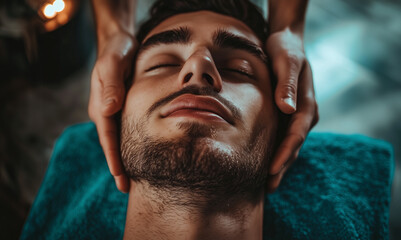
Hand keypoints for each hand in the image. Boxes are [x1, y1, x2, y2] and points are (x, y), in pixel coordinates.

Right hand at [88, 31, 136, 192]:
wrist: (120, 42)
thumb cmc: (117, 50)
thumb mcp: (113, 62)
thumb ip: (111, 84)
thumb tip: (109, 110)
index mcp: (102, 105)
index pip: (108, 136)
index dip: (113, 157)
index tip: (120, 176)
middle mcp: (106, 112)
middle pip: (112, 143)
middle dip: (118, 166)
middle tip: (126, 189)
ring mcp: (114, 111)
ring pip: (120, 139)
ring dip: (125, 158)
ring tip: (133, 179)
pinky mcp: (123, 108)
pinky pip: (126, 129)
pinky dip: (132, 144)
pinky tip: (142, 154)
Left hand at [265, 28, 318, 192]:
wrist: (287, 42)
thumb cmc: (285, 49)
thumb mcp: (286, 61)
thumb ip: (287, 84)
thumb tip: (287, 109)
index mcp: (306, 104)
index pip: (296, 134)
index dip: (284, 153)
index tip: (272, 171)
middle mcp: (303, 114)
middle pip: (293, 146)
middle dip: (281, 167)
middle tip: (268, 188)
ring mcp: (296, 117)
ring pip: (288, 145)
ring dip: (279, 164)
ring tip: (266, 185)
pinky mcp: (287, 116)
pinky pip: (282, 138)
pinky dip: (275, 152)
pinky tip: (264, 164)